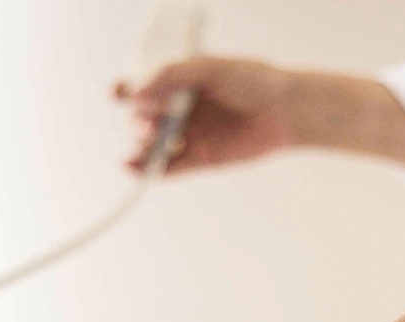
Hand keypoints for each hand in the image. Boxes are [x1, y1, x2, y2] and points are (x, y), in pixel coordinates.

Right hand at [115, 57, 297, 174]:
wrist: (285, 110)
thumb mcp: (211, 68)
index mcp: (175, 84)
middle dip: (138, 121)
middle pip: (138, 119)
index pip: (138, 87)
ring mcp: (185, 136)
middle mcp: (176, 110)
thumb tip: (136, 90)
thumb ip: (172, 74)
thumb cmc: (253, 81)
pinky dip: (148, 171)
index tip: (119, 92)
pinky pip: (165, 170)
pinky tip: (136, 168)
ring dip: (141, 146)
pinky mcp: (197, 160)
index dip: (123, 90)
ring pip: (148, 146)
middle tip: (155, 122)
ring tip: (157, 140)